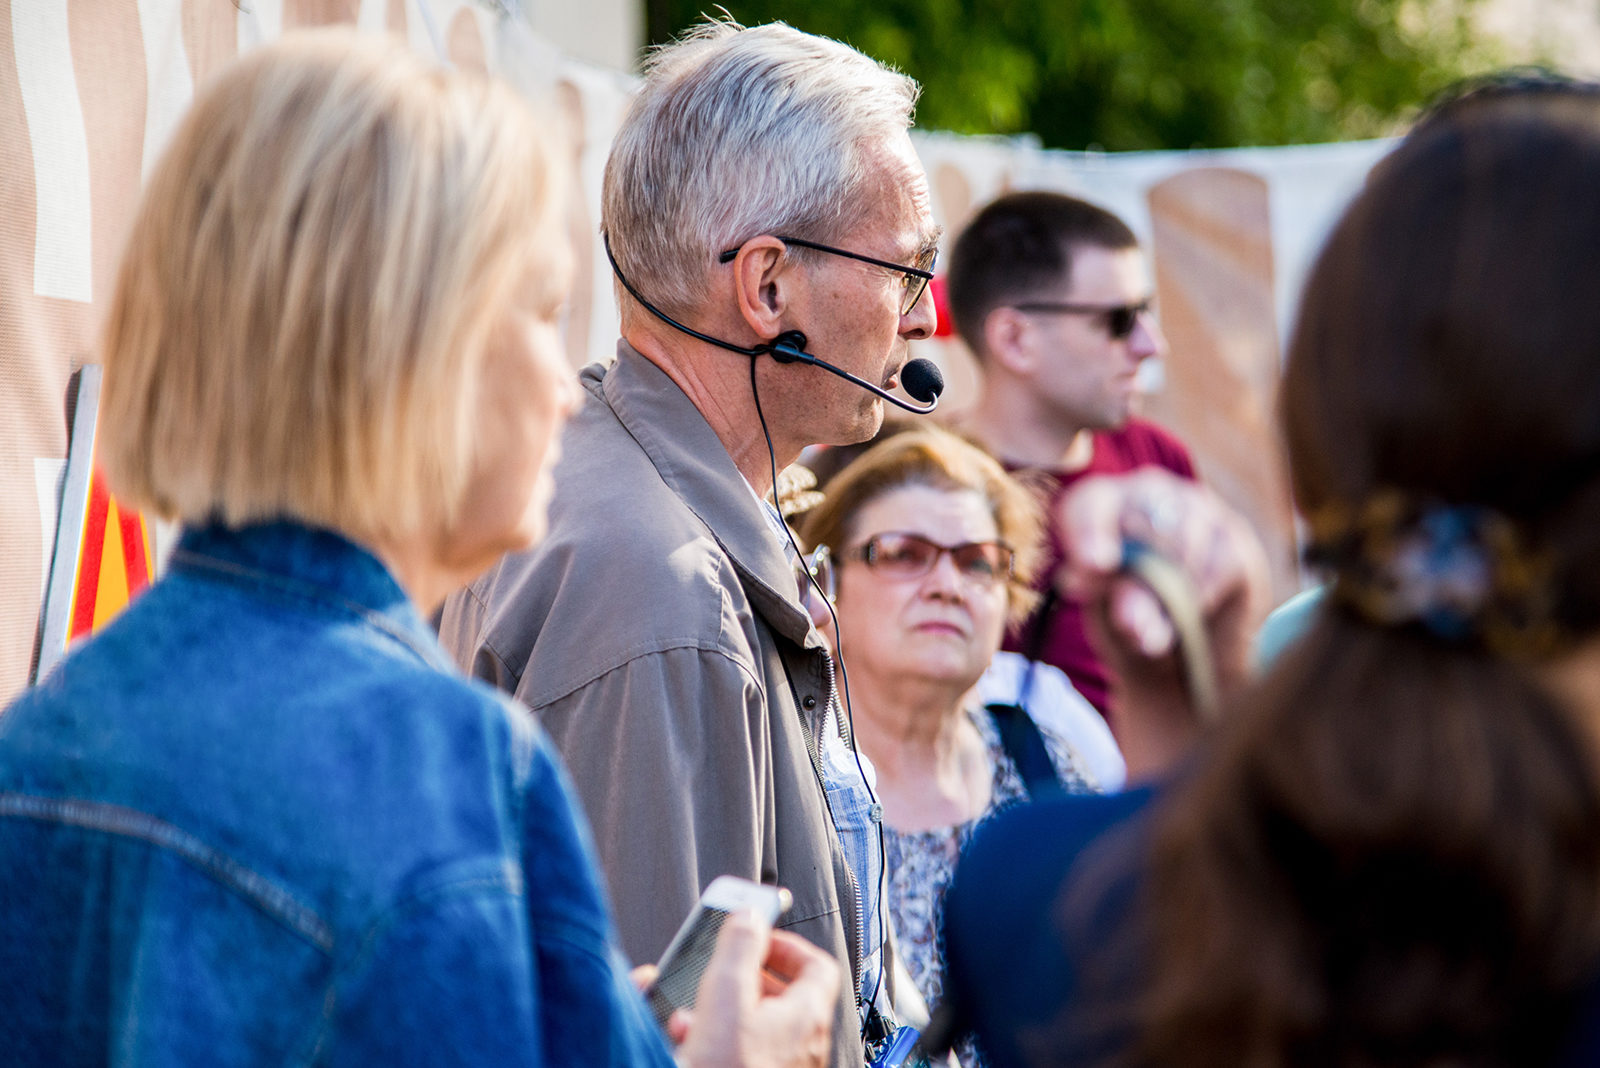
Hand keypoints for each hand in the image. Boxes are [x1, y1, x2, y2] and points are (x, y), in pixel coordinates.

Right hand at [680, 911, 839, 1067]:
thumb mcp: (726, 997)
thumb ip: (739, 948)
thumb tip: (749, 916)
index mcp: (807, 1015)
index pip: (818, 963)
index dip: (786, 944)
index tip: (757, 939)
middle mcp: (806, 1043)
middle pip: (787, 993)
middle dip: (750, 978)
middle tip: (727, 973)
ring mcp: (788, 1065)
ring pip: (763, 1023)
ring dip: (729, 1010)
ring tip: (701, 1012)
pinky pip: (750, 1049)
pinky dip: (725, 1039)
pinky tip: (695, 1040)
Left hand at [1055, 469, 1269, 778]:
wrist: (1185, 678)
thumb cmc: (1132, 636)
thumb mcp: (1106, 617)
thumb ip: (1099, 592)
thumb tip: (1088, 572)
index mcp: (1110, 506)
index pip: (1094, 501)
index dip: (1089, 530)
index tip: (1086, 570)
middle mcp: (1159, 499)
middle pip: (1145, 516)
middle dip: (1135, 573)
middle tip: (1131, 627)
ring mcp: (1205, 518)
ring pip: (1185, 542)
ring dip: (1168, 595)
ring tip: (1153, 641)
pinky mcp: (1241, 550)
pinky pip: (1222, 565)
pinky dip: (1202, 596)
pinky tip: (1191, 622)